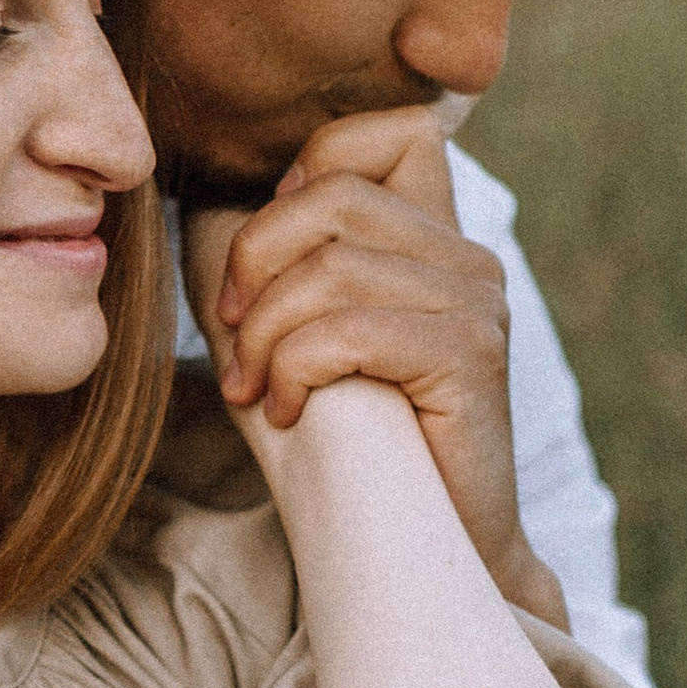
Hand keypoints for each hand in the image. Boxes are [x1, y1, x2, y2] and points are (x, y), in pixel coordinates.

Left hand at [187, 107, 567, 626]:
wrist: (424, 554)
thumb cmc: (349, 451)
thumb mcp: (303, 340)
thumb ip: (283, 268)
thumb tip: (208, 205)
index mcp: (436, 240)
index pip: (387, 132)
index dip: (312, 168)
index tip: (273, 261)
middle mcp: (468, 258)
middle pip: (332, 195)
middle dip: (254, 263)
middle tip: (234, 339)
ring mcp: (478, 304)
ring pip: (331, 268)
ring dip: (265, 335)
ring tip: (257, 391)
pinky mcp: (471, 358)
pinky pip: (349, 331)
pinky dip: (295, 372)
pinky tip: (287, 414)